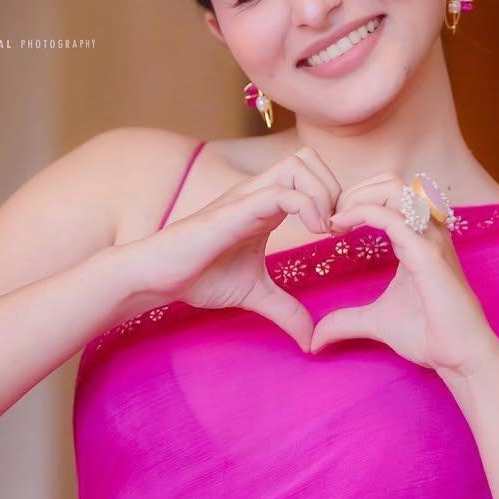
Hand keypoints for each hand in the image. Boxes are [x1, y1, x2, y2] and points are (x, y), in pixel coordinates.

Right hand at [139, 147, 340, 351]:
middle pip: (309, 158)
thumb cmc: (198, 277)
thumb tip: (311, 340)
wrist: (158, 277)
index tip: (340, 234)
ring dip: (323, 193)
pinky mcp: (236, 209)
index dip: (334, 197)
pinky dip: (308, 206)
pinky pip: (282, 192)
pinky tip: (313, 234)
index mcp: (266, 205)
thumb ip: (286, 311)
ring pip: (299, 164)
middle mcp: (258, 192)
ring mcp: (247, 197)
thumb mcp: (255, 294)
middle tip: (337, 228)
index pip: (311, 174)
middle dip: (334, 188)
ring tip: (324, 230)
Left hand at [308, 173, 498, 376]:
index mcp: (421, 239)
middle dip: (355, 191)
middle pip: (391, 181)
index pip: (391, 195)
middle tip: (331, 218)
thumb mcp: (377, 322)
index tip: (331, 224)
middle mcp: (429, 232)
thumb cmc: (429, 335)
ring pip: (394, 188)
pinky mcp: (428, 254)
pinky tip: (339, 228)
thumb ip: (346, 322)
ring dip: (358, 196)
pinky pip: (391, 217)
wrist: (459, 357)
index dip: (358, 200)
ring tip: (336, 220)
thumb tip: (314, 339)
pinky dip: (361, 213)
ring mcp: (431, 239)